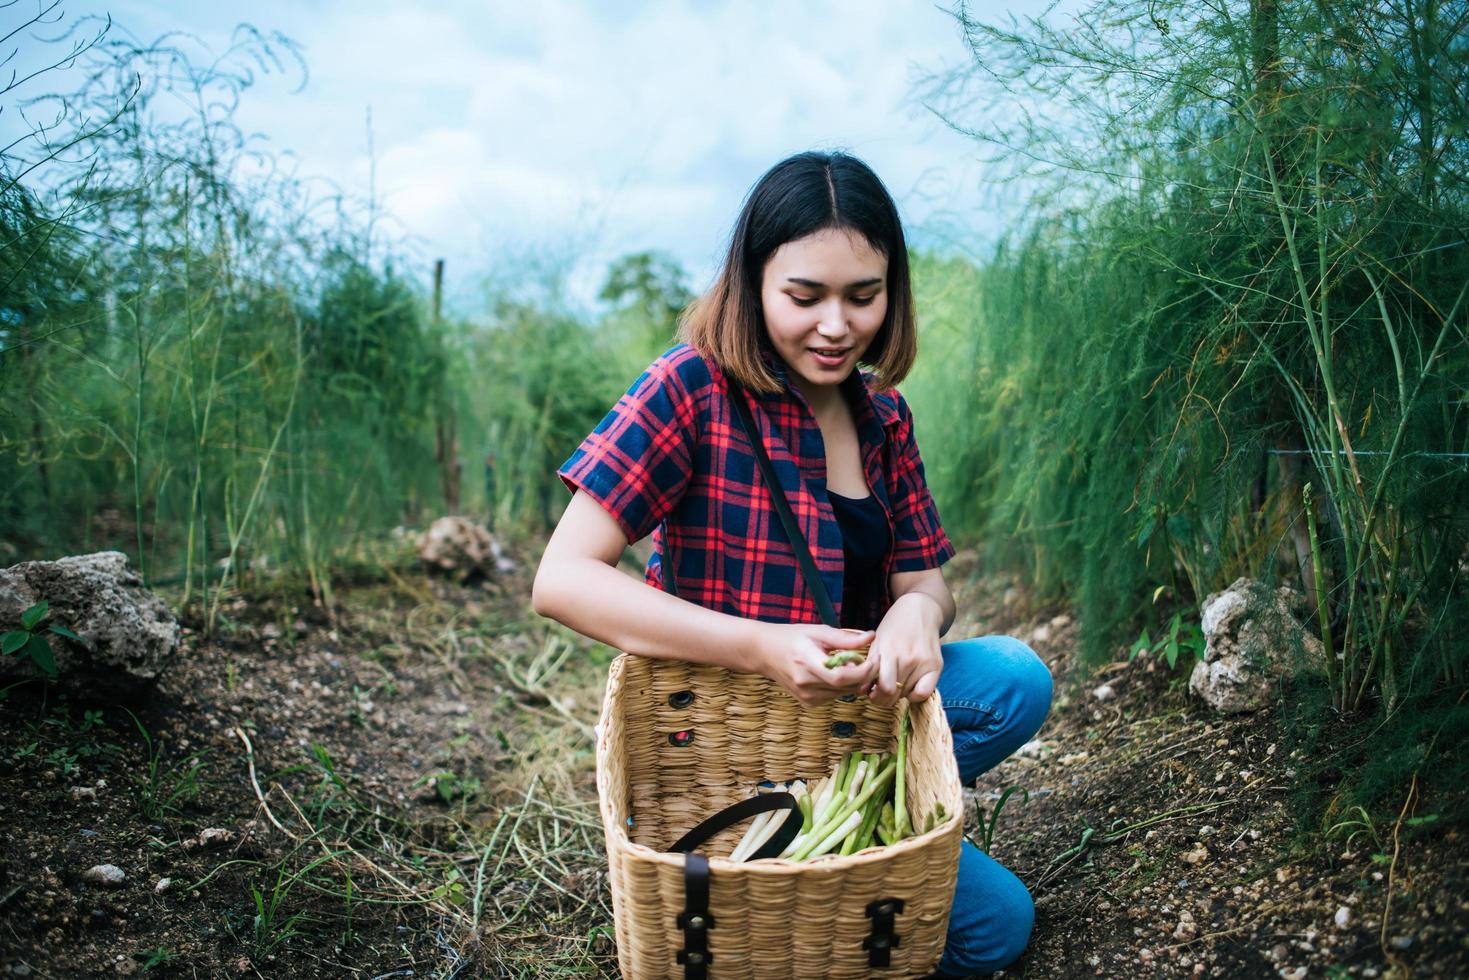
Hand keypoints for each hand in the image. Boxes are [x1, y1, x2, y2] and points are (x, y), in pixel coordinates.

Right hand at [754, 623, 878, 705]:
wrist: (764, 653)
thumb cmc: (791, 637)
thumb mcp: (818, 631)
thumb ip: (845, 638)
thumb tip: (871, 637)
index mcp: (806, 662)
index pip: (841, 677)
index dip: (863, 671)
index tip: (874, 658)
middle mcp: (805, 684)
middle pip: (847, 687)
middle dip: (865, 675)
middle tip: (873, 659)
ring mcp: (806, 696)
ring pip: (845, 693)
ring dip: (856, 680)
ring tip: (855, 663)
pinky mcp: (808, 703)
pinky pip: (835, 696)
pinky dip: (843, 686)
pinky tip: (838, 672)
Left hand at [867, 593, 943, 706]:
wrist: (920, 610)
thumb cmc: (894, 626)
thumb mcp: (877, 641)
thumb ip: (870, 666)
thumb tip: (862, 691)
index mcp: (890, 650)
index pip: (884, 687)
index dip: (874, 695)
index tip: (872, 691)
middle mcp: (909, 658)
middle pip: (894, 694)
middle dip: (883, 698)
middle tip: (881, 692)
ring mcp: (924, 662)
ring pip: (906, 695)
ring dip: (898, 694)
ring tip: (895, 682)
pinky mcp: (937, 665)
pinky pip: (924, 693)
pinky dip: (915, 695)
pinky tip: (910, 687)